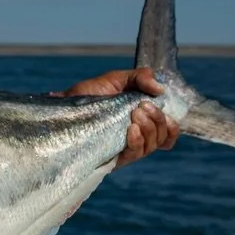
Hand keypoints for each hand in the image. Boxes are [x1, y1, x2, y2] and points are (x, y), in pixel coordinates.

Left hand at [52, 67, 179, 168]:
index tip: (164, 110)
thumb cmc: (89, 94)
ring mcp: (124, 148)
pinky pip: (134, 154)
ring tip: (135, 114)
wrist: (62, 106)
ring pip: (152, 146)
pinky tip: (131, 129)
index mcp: (141, 121)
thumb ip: (140, 78)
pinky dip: (137, 141)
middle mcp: (136, 137)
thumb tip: (160, 89)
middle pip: (162, 138)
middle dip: (158, 121)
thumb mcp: (116, 79)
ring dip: (149, 129)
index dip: (172, 126)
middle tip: (142, 106)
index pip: (168, 133)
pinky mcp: (112, 157)